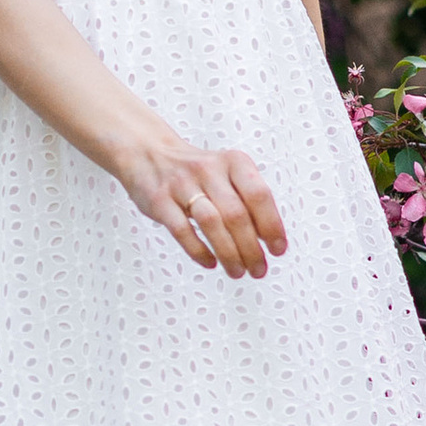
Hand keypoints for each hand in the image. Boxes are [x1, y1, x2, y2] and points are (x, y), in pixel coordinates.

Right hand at [116, 129, 287, 277]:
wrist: (147, 153)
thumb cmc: (196, 172)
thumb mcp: (226, 173)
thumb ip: (247, 200)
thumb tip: (270, 239)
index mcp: (233, 162)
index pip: (259, 195)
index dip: (272, 226)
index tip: (277, 250)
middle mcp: (209, 170)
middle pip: (236, 214)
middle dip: (251, 249)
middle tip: (258, 270)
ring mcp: (182, 184)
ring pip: (211, 223)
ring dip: (228, 253)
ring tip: (237, 272)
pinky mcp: (159, 200)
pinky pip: (181, 230)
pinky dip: (198, 251)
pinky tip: (210, 263)